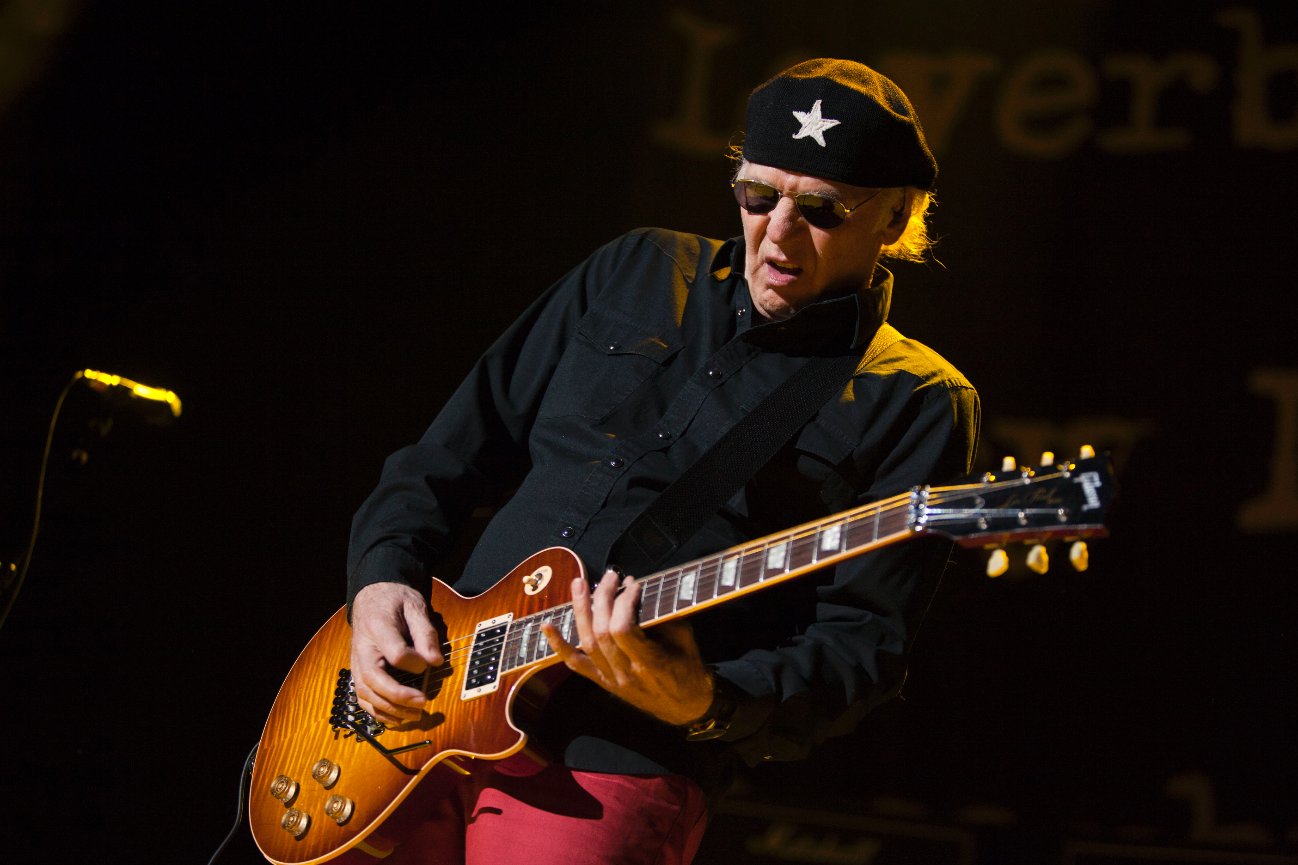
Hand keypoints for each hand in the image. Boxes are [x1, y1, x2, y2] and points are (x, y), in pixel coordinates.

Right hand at [348, 581, 443, 725]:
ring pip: (365, 693)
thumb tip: (435, 662)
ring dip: (389, 709)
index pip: (395, 653)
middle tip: (423, 703)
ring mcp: (357, 661)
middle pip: (373, 679)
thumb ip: (425, 634)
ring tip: (414, 715)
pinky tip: (397, 718)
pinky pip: (362, 697)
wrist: (372, 597)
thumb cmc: (396, 601)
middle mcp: (362, 648)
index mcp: (378, 626)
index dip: (415, 662)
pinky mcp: (358, 671)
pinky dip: (377, 712)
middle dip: (398, 696)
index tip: (431, 663)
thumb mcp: (415, 607)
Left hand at [541, 569, 713, 725]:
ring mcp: (611, 679)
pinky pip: (576, 664)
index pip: (623, 628)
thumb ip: (661, 616)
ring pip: (587, 642)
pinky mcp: (603, 682)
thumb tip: (636, 590)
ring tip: (580, 583)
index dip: (624, 602)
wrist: (687, 708)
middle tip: (610, 576)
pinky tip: (547, 625)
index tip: (632, 584)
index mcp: (649, 663)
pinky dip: (559, 644)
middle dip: (603, 598)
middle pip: (602, 631)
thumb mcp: (685, 640)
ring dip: (581, 609)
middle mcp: (625, 673)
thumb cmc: (689, 671)